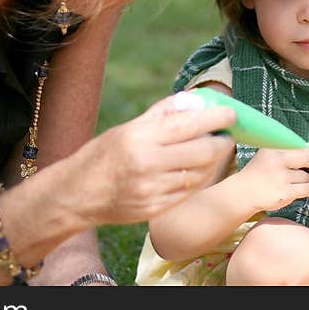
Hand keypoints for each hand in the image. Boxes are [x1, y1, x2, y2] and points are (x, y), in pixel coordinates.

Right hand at [63, 94, 237, 226]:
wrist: (77, 194)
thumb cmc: (103, 154)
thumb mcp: (128, 127)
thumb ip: (163, 113)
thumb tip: (196, 100)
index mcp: (139, 137)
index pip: (188, 125)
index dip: (215, 119)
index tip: (231, 114)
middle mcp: (147, 163)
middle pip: (202, 152)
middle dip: (221, 142)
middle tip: (226, 135)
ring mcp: (152, 189)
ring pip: (201, 174)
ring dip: (213, 161)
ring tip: (213, 150)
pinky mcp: (155, 209)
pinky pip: (189, 192)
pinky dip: (200, 178)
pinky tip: (198, 170)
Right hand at [234, 142, 308, 211]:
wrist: (243, 193)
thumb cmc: (257, 173)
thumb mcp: (268, 156)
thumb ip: (288, 151)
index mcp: (272, 149)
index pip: (297, 147)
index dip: (308, 150)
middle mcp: (276, 161)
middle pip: (305, 158)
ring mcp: (280, 178)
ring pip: (306, 176)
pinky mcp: (285, 192)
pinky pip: (307, 189)